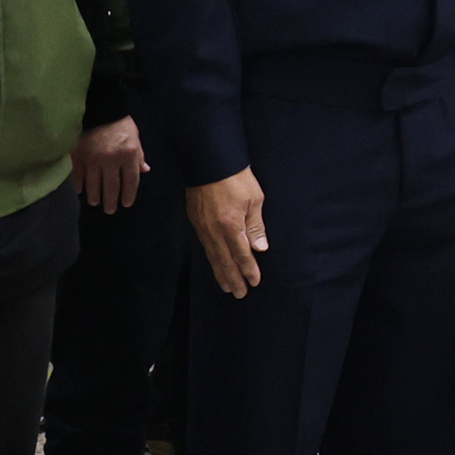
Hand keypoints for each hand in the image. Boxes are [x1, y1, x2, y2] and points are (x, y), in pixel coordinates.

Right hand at [74, 116, 145, 212]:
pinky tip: (81, 191)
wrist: (100, 109)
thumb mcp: (135, 139)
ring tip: (95, 203)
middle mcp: (111, 160)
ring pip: (94, 184)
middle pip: (111, 186)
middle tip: (110, 210)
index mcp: (128, 155)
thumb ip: (139, 156)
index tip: (126, 204)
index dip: (129, 194)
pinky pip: (78, 174)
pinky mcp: (78, 155)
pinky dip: (79, 184)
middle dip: (111, 201)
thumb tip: (145, 171)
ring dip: (95, 196)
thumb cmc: (121, 124)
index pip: (130, 181)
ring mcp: (93, 159)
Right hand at [189, 170, 269, 296]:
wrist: (209, 161)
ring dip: (220, 272)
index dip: (248, 270)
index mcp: (231, 226)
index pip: (241, 255)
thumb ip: (256, 227)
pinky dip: (211, 259)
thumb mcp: (254, 199)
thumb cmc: (236, 178)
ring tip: (226, 286)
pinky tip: (215, 263)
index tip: (254, 283)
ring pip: (212, 256)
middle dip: (233, 278)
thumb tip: (259, 249)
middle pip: (225, 261)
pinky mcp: (196, 221)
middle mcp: (214, 230)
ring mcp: (203, 227)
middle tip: (239, 294)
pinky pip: (205, 246)